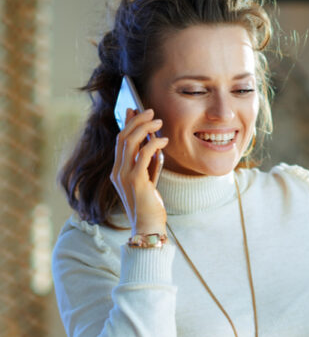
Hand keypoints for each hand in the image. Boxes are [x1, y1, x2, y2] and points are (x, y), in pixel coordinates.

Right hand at [111, 108, 168, 234]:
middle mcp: (117, 172)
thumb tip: (154, 142)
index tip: (134, 109)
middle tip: (150, 111)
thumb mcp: (147, 181)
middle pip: (123, 137)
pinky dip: (153, 144)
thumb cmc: (150, 206)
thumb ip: (147, 164)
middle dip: (136, 120)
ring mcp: (124, 176)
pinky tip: (163, 140)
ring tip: (158, 121)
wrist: (148, 227)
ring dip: (144, 128)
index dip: (126, 123)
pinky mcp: (136, 181)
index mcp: (117, 172)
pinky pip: (143, 154)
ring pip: (130, 142)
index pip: (119, 141)